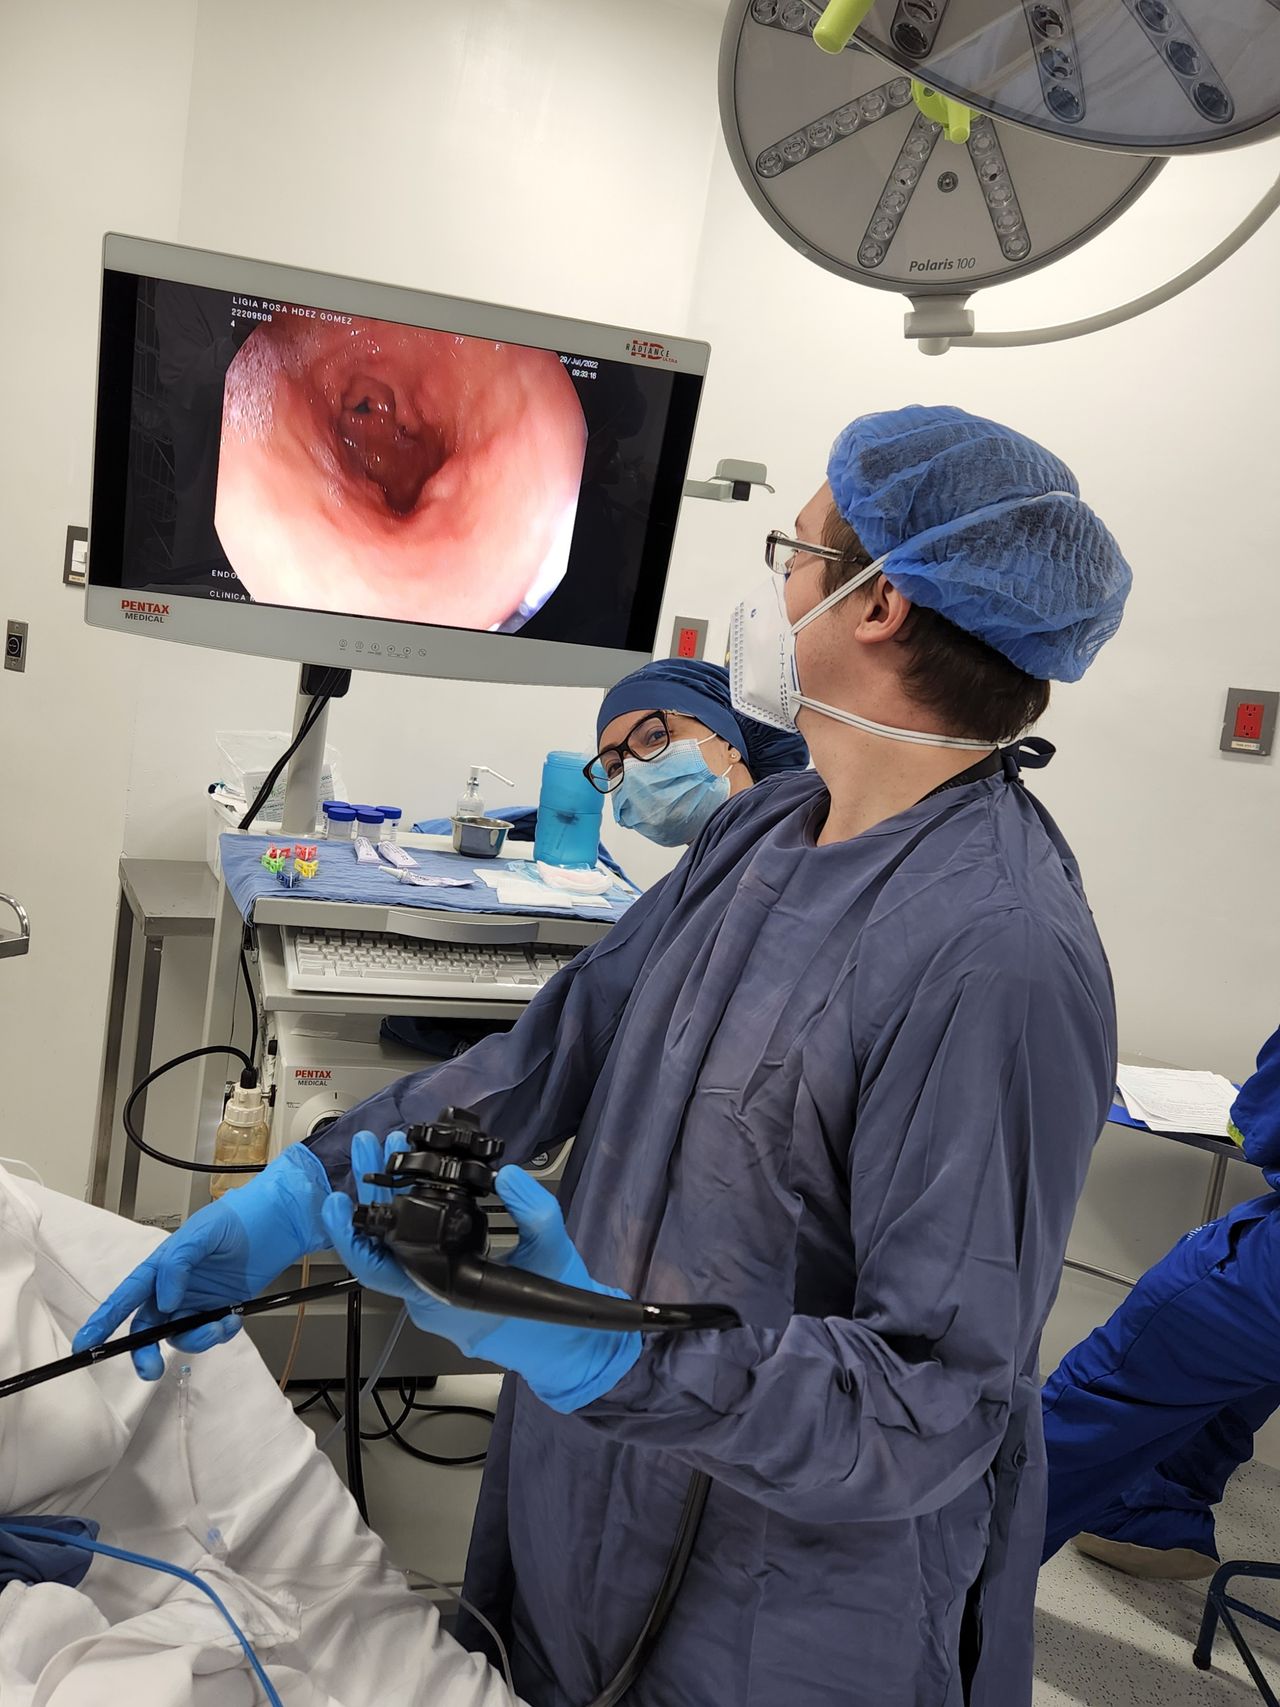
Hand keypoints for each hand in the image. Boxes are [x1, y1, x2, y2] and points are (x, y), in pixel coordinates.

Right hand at [74, 1144, 331, 1379]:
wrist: (278, 1223)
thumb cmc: (234, 1220)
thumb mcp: (201, 1233)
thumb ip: (178, 1264)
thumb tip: (164, 1301)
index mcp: (160, 1268)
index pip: (126, 1297)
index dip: (104, 1321)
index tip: (85, 1345)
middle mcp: (174, 1289)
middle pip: (148, 1328)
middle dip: (145, 1351)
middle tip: (151, 1369)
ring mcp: (198, 1302)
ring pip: (182, 1334)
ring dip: (196, 1339)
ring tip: (218, 1327)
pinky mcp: (222, 1309)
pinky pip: (212, 1332)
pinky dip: (220, 1333)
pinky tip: (234, 1319)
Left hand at [323, 1133, 640, 1412]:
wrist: (566, 1351)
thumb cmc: (553, 1312)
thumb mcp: (553, 1254)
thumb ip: (534, 1213)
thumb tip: (509, 1175)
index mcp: (443, 1296)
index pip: (381, 1269)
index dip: (354, 1236)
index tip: (340, 1200)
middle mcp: (427, 1297)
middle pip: (381, 1247)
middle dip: (371, 1192)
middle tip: (367, 1145)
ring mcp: (431, 1293)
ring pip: (395, 1247)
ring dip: (389, 1198)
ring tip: (390, 1149)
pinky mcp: (441, 1283)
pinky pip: (412, 1250)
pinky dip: (406, 1213)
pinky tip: (412, 1178)